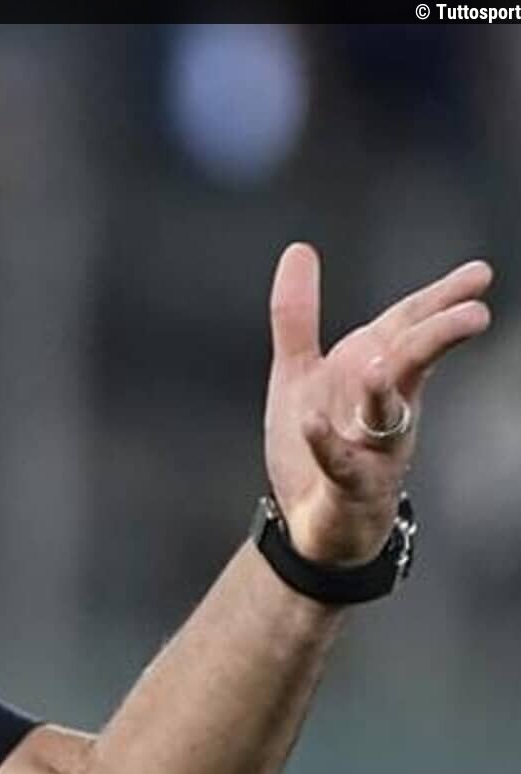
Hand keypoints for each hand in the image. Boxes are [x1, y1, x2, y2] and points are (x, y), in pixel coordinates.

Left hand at [263, 243, 493, 565]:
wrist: (312, 519)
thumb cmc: (318, 439)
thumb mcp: (300, 371)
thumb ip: (297, 315)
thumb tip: (299, 251)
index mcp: (372, 372)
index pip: (410, 329)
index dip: (440, 301)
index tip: (480, 274)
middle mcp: (383, 408)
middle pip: (411, 367)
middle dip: (438, 340)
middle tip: (475, 315)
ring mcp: (370, 449)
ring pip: (387, 418)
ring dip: (386, 391)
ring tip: (379, 363)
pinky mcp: (347, 486)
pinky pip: (339, 464)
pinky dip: (327, 445)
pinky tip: (314, 426)